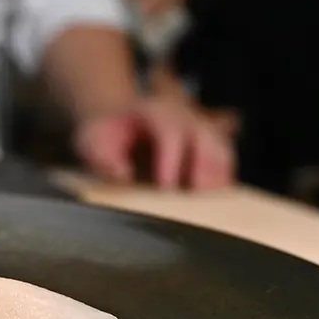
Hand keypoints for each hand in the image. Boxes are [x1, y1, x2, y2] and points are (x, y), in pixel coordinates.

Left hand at [74, 97, 235, 189]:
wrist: (121, 128)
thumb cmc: (107, 137)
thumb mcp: (93, 141)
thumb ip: (101, 155)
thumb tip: (122, 174)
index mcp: (156, 111)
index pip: (170, 130)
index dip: (171, 157)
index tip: (166, 185)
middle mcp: (185, 118)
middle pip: (206, 136)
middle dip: (206, 165)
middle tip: (198, 194)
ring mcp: (202, 132)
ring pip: (222, 150)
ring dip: (218, 176)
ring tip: (210, 205)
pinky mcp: (211, 151)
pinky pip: (226, 166)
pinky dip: (223, 184)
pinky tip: (215, 206)